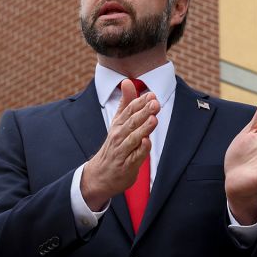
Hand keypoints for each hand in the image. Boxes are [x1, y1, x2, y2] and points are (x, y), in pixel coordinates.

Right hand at [81, 79, 157, 210]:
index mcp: (118, 124)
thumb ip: (125, 103)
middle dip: (143, 112)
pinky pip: (135, 156)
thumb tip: (127, 81)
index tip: (151, 95)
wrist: (101, 174)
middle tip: (155, 103)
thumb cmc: (114, 145)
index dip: (140, 102)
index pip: (129, 110)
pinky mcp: (127, 165)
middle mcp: (119, 136)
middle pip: (132, 122)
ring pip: (133, 138)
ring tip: (153, 119)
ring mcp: (122, 151)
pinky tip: (147, 142)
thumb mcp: (117, 122)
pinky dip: (141, 150)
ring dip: (143, 129)